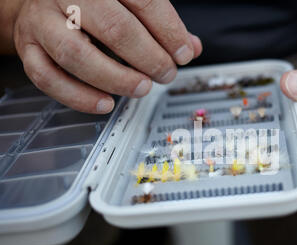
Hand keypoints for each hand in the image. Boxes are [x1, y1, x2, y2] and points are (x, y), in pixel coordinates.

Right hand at [13, 0, 202, 113]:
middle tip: (166, 74)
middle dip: (148, 57)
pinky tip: (106, 104)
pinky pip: (48, 78)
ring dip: (117, 78)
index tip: (184, 54)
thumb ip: (159, 24)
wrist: (38, 1)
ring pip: (78, 55)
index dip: (169, 31)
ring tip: (142, 88)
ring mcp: (43, 21)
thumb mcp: (128, 4)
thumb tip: (190, 47)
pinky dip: (79, 97)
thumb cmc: (91, 5)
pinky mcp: (28, 48)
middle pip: (114, 27)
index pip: (143, 1)